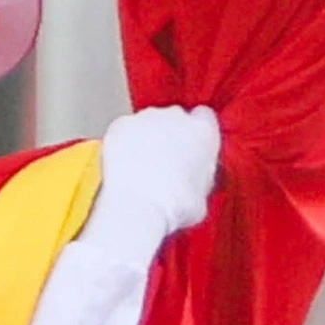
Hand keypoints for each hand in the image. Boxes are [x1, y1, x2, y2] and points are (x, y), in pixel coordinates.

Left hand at [95, 105, 221, 242]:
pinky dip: (122, 143)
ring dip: (144, 140)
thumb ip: (201, 176)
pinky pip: (123, 130)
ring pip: (147, 123)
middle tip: (161, 164)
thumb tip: (194, 180)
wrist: (139, 208)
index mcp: (204, 132)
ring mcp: (146, 118)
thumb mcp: (203, 196)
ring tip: (139, 169)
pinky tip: (123, 166)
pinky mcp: (121, 124)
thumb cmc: (173, 206)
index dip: (194, 134)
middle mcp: (177, 117)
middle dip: (168, 136)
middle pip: (174, 119)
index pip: (204, 118)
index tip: (188, 147)